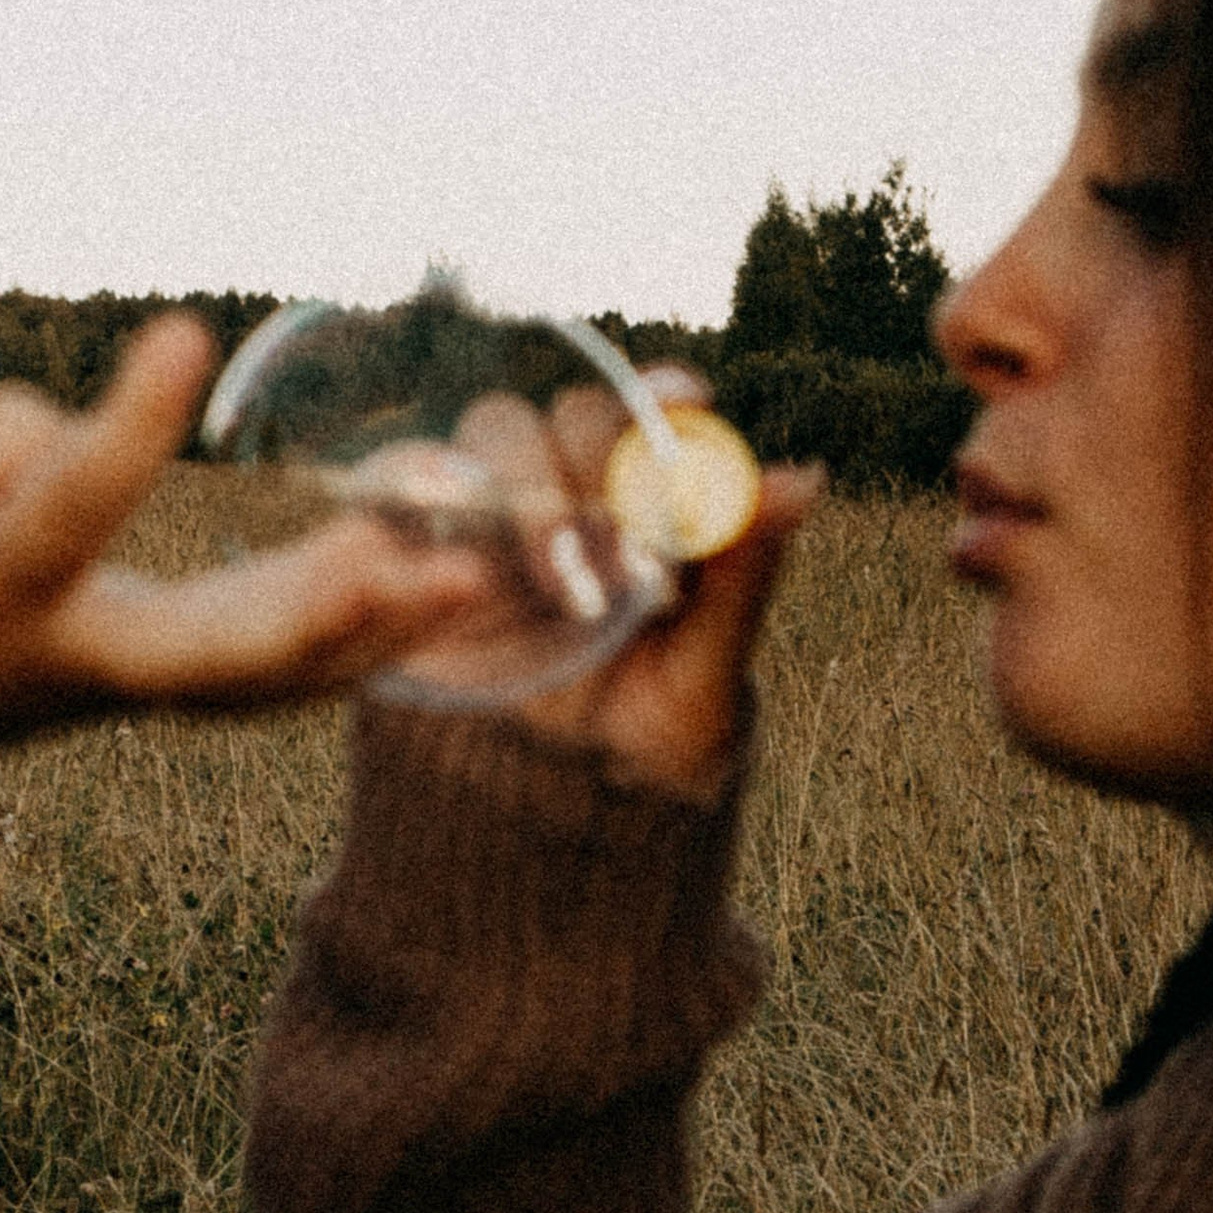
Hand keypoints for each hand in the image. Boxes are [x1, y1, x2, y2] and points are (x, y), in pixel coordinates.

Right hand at [0, 317, 491, 809]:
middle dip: (302, 619)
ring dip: (367, 634)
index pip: (67, 511)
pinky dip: (356, 642)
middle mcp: (74, 657)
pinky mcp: (161, 681)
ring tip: (467, 577)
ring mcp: (127, 685)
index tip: (187, 336)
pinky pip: (270, 676)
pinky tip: (437, 589)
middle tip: (393, 565)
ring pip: (260, 679)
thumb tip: (108, 438)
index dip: (127, 431)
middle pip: (199, 658)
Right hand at [401, 371, 822, 803]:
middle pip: (574, 414)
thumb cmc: (650, 736)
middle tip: (622, 559)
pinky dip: (425, 485)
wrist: (551, 816)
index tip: (686, 399)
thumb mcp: (706, 670)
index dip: (664, 397)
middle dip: (598, 466)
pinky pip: (407, 478)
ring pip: (496, 431)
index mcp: (652, 505)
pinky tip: (468, 561)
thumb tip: (805, 480)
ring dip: (531, 493)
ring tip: (562, 590)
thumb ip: (744, 574)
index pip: (658, 414)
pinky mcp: (424, 541)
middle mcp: (575, 489)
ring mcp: (496, 511)